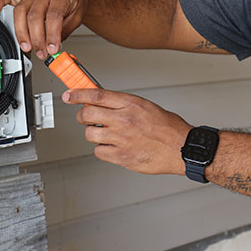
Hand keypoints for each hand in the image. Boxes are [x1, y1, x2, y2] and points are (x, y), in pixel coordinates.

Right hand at [0, 0, 86, 58]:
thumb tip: (52, 48)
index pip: (53, 16)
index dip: (51, 35)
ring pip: (20, 11)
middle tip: (41, 52)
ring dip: (22, 32)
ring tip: (27, 46)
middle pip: (34, 15)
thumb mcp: (75, 19)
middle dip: (36, 38)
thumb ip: (62, 33)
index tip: (52, 49)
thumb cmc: (74, 3)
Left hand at [64, 88, 192, 175]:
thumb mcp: (145, 106)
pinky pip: (99, 151)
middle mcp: (123, 120)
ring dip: (93, 133)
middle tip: (85, 116)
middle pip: (87, 114)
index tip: (69, 95)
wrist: (180, 148)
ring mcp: (121, 139)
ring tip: (105, 133)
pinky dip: (102, 149)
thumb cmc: (167, 127)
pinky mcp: (121, 156)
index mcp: (130, 104)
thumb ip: (123, 103)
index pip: (96, 95)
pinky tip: (112, 146)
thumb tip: (101, 101)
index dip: (78, 94)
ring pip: (90, 134)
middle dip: (82, 115)